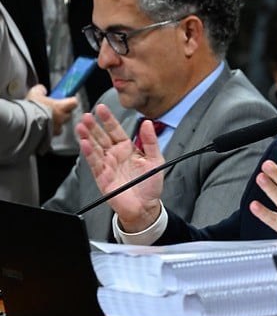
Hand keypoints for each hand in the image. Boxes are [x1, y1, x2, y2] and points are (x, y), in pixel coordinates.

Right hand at [25, 84, 76, 134]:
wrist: (25, 124)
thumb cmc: (32, 108)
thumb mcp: (34, 94)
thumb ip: (40, 90)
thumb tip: (42, 89)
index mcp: (61, 106)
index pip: (74, 102)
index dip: (70, 101)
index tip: (66, 99)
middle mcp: (62, 118)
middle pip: (68, 115)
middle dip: (63, 112)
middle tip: (54, 110)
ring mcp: (57, 128)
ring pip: (61, 126)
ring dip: (56, 123)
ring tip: (46, 120)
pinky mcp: (51, 136)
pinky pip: (53, 133)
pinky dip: (49, 131)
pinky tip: (41, 128)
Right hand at [76, 104, 163, 231]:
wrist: (146, 206)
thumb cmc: (150, 185)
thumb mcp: (156, 160)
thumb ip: (151, 141)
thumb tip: (147, 123)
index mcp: (128, 149)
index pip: (116, 130)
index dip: (108, 120)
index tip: (101, 108)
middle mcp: (115, 155)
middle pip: (102, 137)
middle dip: (93, 126)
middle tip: (86, 115)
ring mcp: (107, 165)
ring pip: (95, 148)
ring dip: (87, 136)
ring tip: (81, 126)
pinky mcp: (102, 177)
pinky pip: (94, 163)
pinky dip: (89, 153)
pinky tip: (85, 143)